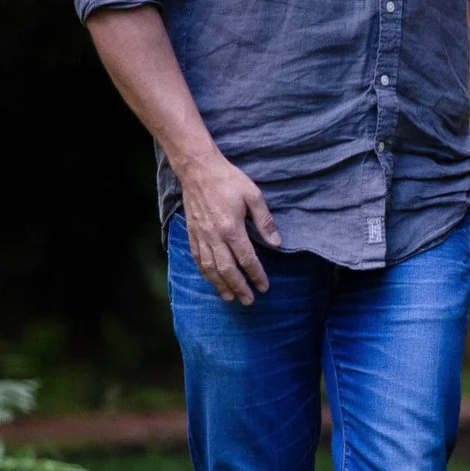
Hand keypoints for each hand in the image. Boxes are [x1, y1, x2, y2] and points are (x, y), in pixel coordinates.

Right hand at [177, 154, 280, 302]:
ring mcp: (201, 235)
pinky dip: (205, 272)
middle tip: (248, 301)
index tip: (264, 287)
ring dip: (220, 285)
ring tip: (230, 298)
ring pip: (210, 268)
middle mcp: (214, 236)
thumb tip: (277, 243)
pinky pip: (197, 258)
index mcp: (232, 228)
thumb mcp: (253, 195)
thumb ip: (264, 221)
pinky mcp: (192, 233)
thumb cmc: (228, 180)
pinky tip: (211, 279)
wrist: (198, 169)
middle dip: (239, 287)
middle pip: (227, 269)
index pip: (247, 258)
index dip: (256, 275)